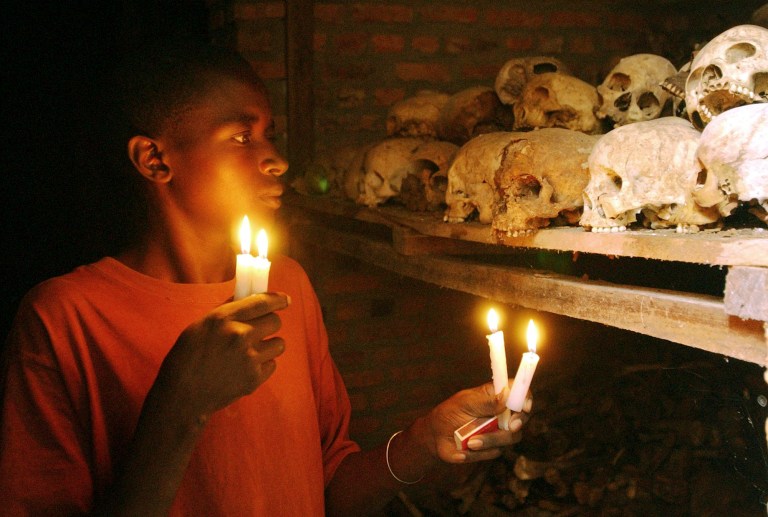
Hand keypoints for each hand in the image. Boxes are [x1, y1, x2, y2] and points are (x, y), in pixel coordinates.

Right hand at [156, 292, 289, 421]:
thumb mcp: (202, 325)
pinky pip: (272, 364)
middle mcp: (240, 335)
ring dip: (269, 345)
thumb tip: (248, 297)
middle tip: (260, 330)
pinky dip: (263, 365)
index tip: (285, 300)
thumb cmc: (188, 356)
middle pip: (276, 322)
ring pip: (279, 344)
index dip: (278, 299)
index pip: (262, 302)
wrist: (183, 394)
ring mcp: (249, 358)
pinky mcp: (254, 378)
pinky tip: (246, 367)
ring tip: (253, 351)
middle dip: (269, 324)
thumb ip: (228, 311)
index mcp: (224, 318)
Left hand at [425, 382, 530, 462]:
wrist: (435, 435)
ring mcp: (499, 433)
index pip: (520, 394)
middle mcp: (502, 415)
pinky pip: (493, 453)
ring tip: (470, 442)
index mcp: (496, 397)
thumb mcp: (465, 403)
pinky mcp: (492, 449)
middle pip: (521, 419)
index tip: (524, 406)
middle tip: (510, 426)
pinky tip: (464, 448)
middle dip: (517, 423)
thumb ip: (486, 401)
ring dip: (491, 440)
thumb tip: (506, 394)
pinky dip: (478, 452)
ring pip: (510, 438)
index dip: (526, 398)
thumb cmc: (450, 412)